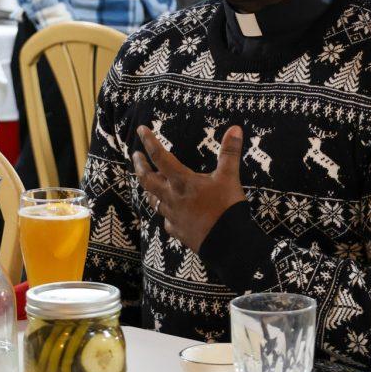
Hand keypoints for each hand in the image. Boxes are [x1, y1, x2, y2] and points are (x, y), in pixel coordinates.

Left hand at [132, 125, 245, 251]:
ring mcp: (172, 216)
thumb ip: (230, 152)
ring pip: (152, 200)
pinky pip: (166, 219)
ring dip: (148, 188)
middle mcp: (172, 197)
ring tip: (148, 181)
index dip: (149, 142)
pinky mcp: (177, 231)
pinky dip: (165, 212)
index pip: (160, 157)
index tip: (141, 129)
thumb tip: (235, 128)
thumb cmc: (226, 208)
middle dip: (140, 166)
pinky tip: (168, 212)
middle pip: (147, 180)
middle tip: (136, 155)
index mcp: (182, 182)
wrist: (227, 243)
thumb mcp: (229, 177)